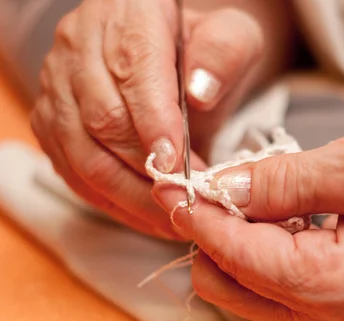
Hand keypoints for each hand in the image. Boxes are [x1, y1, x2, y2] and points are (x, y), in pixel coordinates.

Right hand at [30, 0, 263, 238]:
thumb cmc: (205, 50)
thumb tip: (200, 90)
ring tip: (173, 220)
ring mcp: (59, 84)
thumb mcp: (234, 37)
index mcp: (128, 14)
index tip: (181, 165)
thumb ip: (225, 53)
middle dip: (148, 172)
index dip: (155, 124)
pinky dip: (110, 202)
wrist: (175, 54)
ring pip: (83, 154)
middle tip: (189, 201)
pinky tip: (147, 218)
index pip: (134, 72)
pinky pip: (72, 171)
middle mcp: (82, 44)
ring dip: (130, 197)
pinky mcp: (52, 121)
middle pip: (103, 120)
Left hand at [153, 125, 343, 320]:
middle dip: (207, 230)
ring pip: (239, 283)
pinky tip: (266, 205)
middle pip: (227, 281)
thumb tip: (222, 187)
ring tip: (242, 187)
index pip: (238, 255)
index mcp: (338, 284)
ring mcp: (325, 311)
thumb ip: (287, 180)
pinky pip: (264, 277)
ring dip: (226, 235)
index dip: (198, 215)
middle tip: (210, 179)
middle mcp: (327, 313)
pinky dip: (249, 241)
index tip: (172, 180)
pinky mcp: (325, 297)